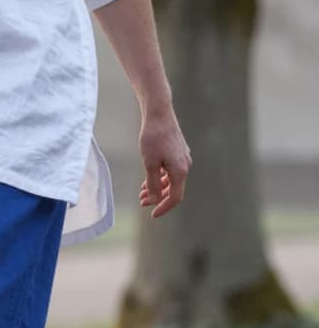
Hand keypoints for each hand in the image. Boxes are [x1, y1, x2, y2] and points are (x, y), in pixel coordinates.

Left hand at [138, 104, 191, 218]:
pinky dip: (160, 177)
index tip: (152, 214)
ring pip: (171, 180)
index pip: (175, 197)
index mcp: (180, 171)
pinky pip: (171, 170)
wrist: (159, 114)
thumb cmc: (153, 137)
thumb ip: (153, 183)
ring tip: (142, 192)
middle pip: (173, 189)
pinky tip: (148, 178)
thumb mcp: (149, 163)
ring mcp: (182, 158)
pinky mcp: (178, 151)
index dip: (163, 207)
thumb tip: (155, 200)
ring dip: (158, 187)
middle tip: (142, 201)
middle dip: (158, 198)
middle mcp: (185, 166)